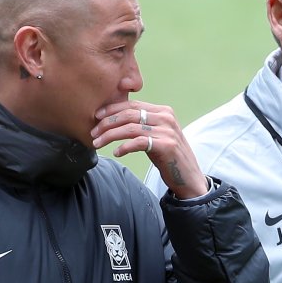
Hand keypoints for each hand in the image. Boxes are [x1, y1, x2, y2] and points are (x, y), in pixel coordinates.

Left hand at [92, 101, 208, 199]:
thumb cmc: (168, 157)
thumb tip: (115, 119)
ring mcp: (167, 131)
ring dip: (110, 135)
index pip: (132, 104)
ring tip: (97, 143)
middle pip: (129, 114)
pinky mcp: (166, 145)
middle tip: (93, 132)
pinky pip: (138, 142)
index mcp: (163, 111)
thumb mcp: (156, 135)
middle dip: (107, 122)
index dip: (112, 109)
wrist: (189, 178)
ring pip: (130, 128)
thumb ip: (142, 125)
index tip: (96, 116)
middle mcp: (166, 118)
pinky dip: (124, 147)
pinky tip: (116, 153)